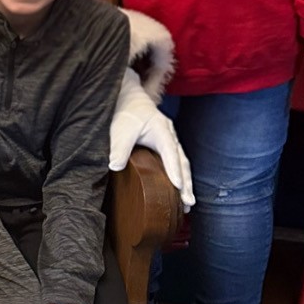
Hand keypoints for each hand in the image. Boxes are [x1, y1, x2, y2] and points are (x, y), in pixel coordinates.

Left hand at [109, 68, 194, 209]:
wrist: (130, 100)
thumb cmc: (127, 113)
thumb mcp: (120, 130)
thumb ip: (119, 148)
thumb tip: (115, 166)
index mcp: (161, 130)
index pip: (170, 153)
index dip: (174, 170)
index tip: (178, 186)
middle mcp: (170, 136)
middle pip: (182, 162)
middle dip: (186, 183)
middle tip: (188, 203)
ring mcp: (171, 141)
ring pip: (183, 163)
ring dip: (186, 183)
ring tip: (188, 203)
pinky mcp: (167, 145)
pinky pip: (178, 163)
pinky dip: (181, 177)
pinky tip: (180, 191)